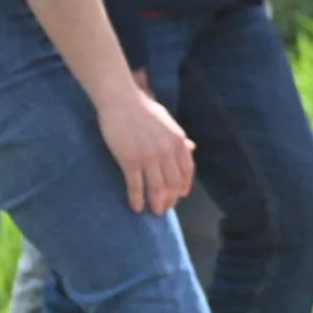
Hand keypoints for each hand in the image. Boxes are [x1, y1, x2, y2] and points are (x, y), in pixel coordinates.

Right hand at [95, 83, 195, 214]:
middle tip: (165, 209)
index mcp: (178, 141)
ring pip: (157, 188)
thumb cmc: (143, 108)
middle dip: (170, 199)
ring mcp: (148, 157)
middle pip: (173, 183)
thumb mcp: (168, 121)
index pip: (186, 170)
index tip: (181, 196)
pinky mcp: (129, 160)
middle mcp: (166, 151)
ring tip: (155, 212)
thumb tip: (192, 148)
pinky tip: (136, 207)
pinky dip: (137, 199)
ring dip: (157, 203)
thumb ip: (179, 138)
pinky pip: (135, 185)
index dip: (184, 186)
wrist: (120, 100)